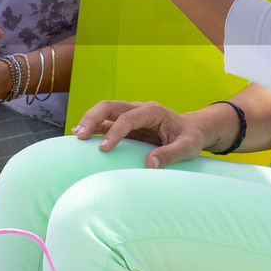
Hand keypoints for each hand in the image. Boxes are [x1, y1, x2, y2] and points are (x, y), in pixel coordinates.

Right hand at [72, 99, 214, 167]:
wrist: (194, 129)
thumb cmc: (191, 137)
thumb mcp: (187, 147)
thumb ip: (170, 154)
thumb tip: (150, 164)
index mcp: (153, 111)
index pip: (128, 118)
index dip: (114, 132)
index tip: (104, 149)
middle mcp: (139, 109)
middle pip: (110, 106)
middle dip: (93, 118)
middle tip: (80, 136)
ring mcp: (132, 114)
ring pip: (105, 110)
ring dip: (89, 121)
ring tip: (76, 135)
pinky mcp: (128, 123)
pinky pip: (107, 121)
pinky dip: (94, 127)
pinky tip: (82, 136)